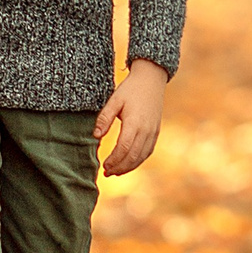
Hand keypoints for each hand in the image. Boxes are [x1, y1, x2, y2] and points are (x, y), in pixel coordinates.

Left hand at [93, 60, 167, 175]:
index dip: (114, 160)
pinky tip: (128, 164)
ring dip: (128, 167)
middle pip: (133, 156)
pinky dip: (138, 160)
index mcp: (134, 123)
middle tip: (106, 173)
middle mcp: (146, 130)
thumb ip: (104, 118)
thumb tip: (95, 136)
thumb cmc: (130, 89)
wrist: (151, 80)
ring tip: (115, 172)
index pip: (123, 148)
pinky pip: (148, 151)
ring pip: (141, 156)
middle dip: (119, 168)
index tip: (104, 166)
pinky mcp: (156, 132)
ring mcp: (153, 132)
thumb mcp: (114, 100)